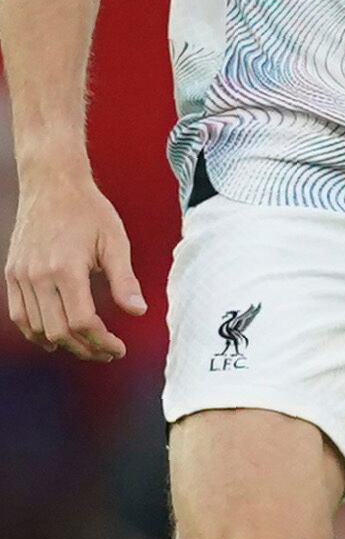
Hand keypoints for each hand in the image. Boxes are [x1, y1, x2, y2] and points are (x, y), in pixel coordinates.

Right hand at [5, 162, 141, 360]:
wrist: (51, 185)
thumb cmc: (89, 211)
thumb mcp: (115, 242)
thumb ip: (124, 280)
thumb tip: (137, 312)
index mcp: (66, 269)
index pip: (82, 321)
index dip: (102, 342)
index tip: (118, 348)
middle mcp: (38, 276)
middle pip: (58, 330)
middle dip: (84, 348)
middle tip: (106, 352)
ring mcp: (20, 275)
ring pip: (36, 327)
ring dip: (61, 344)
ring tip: (85, 347)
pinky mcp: (12, 273)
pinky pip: (18, 313)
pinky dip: (34, 331)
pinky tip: (53, 337)